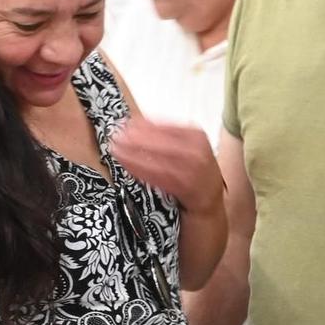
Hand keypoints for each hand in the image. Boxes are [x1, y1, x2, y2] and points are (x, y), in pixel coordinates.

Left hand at [109, 117, 223, 215]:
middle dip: (136, 139)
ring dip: (134, 155)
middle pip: (162, 142)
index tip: (125, 124)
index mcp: (196, 136)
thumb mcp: (184, 148)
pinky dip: (141, 171)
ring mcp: (195, 171)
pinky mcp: (187, 188)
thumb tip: (134, 124)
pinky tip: (127, 165)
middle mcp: (198, 151)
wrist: (209, 201)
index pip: (166, 126)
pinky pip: (159, 177)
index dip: (143, 125)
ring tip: (116, 150)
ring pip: (158, 160)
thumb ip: (164, 136)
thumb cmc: (193, 172)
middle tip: (115, 136)